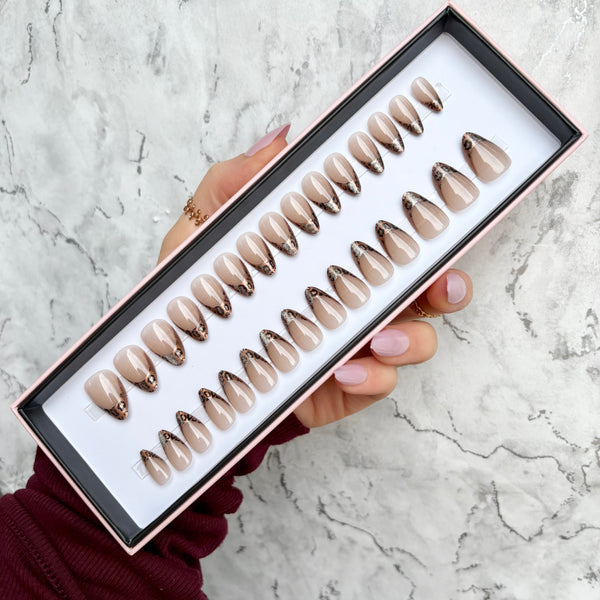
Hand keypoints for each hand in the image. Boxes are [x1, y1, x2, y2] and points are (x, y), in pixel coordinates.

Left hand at [158, 126, 472, 427]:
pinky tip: (345, 371)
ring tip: (380, 340)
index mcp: (333, 259)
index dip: (422, 225)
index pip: (388, 238)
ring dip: (412, 338)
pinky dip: (373, 378)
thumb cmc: (204, 298)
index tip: (435, 210)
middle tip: (443, 282)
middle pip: (423, 289)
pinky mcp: (344, 384)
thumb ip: (231, 186)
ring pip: (417, 339)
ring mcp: (353, 344)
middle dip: (447, 284)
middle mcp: (354, 299)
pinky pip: (381, 383)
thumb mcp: (204, 237)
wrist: (193, 369)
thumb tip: (278, 144)